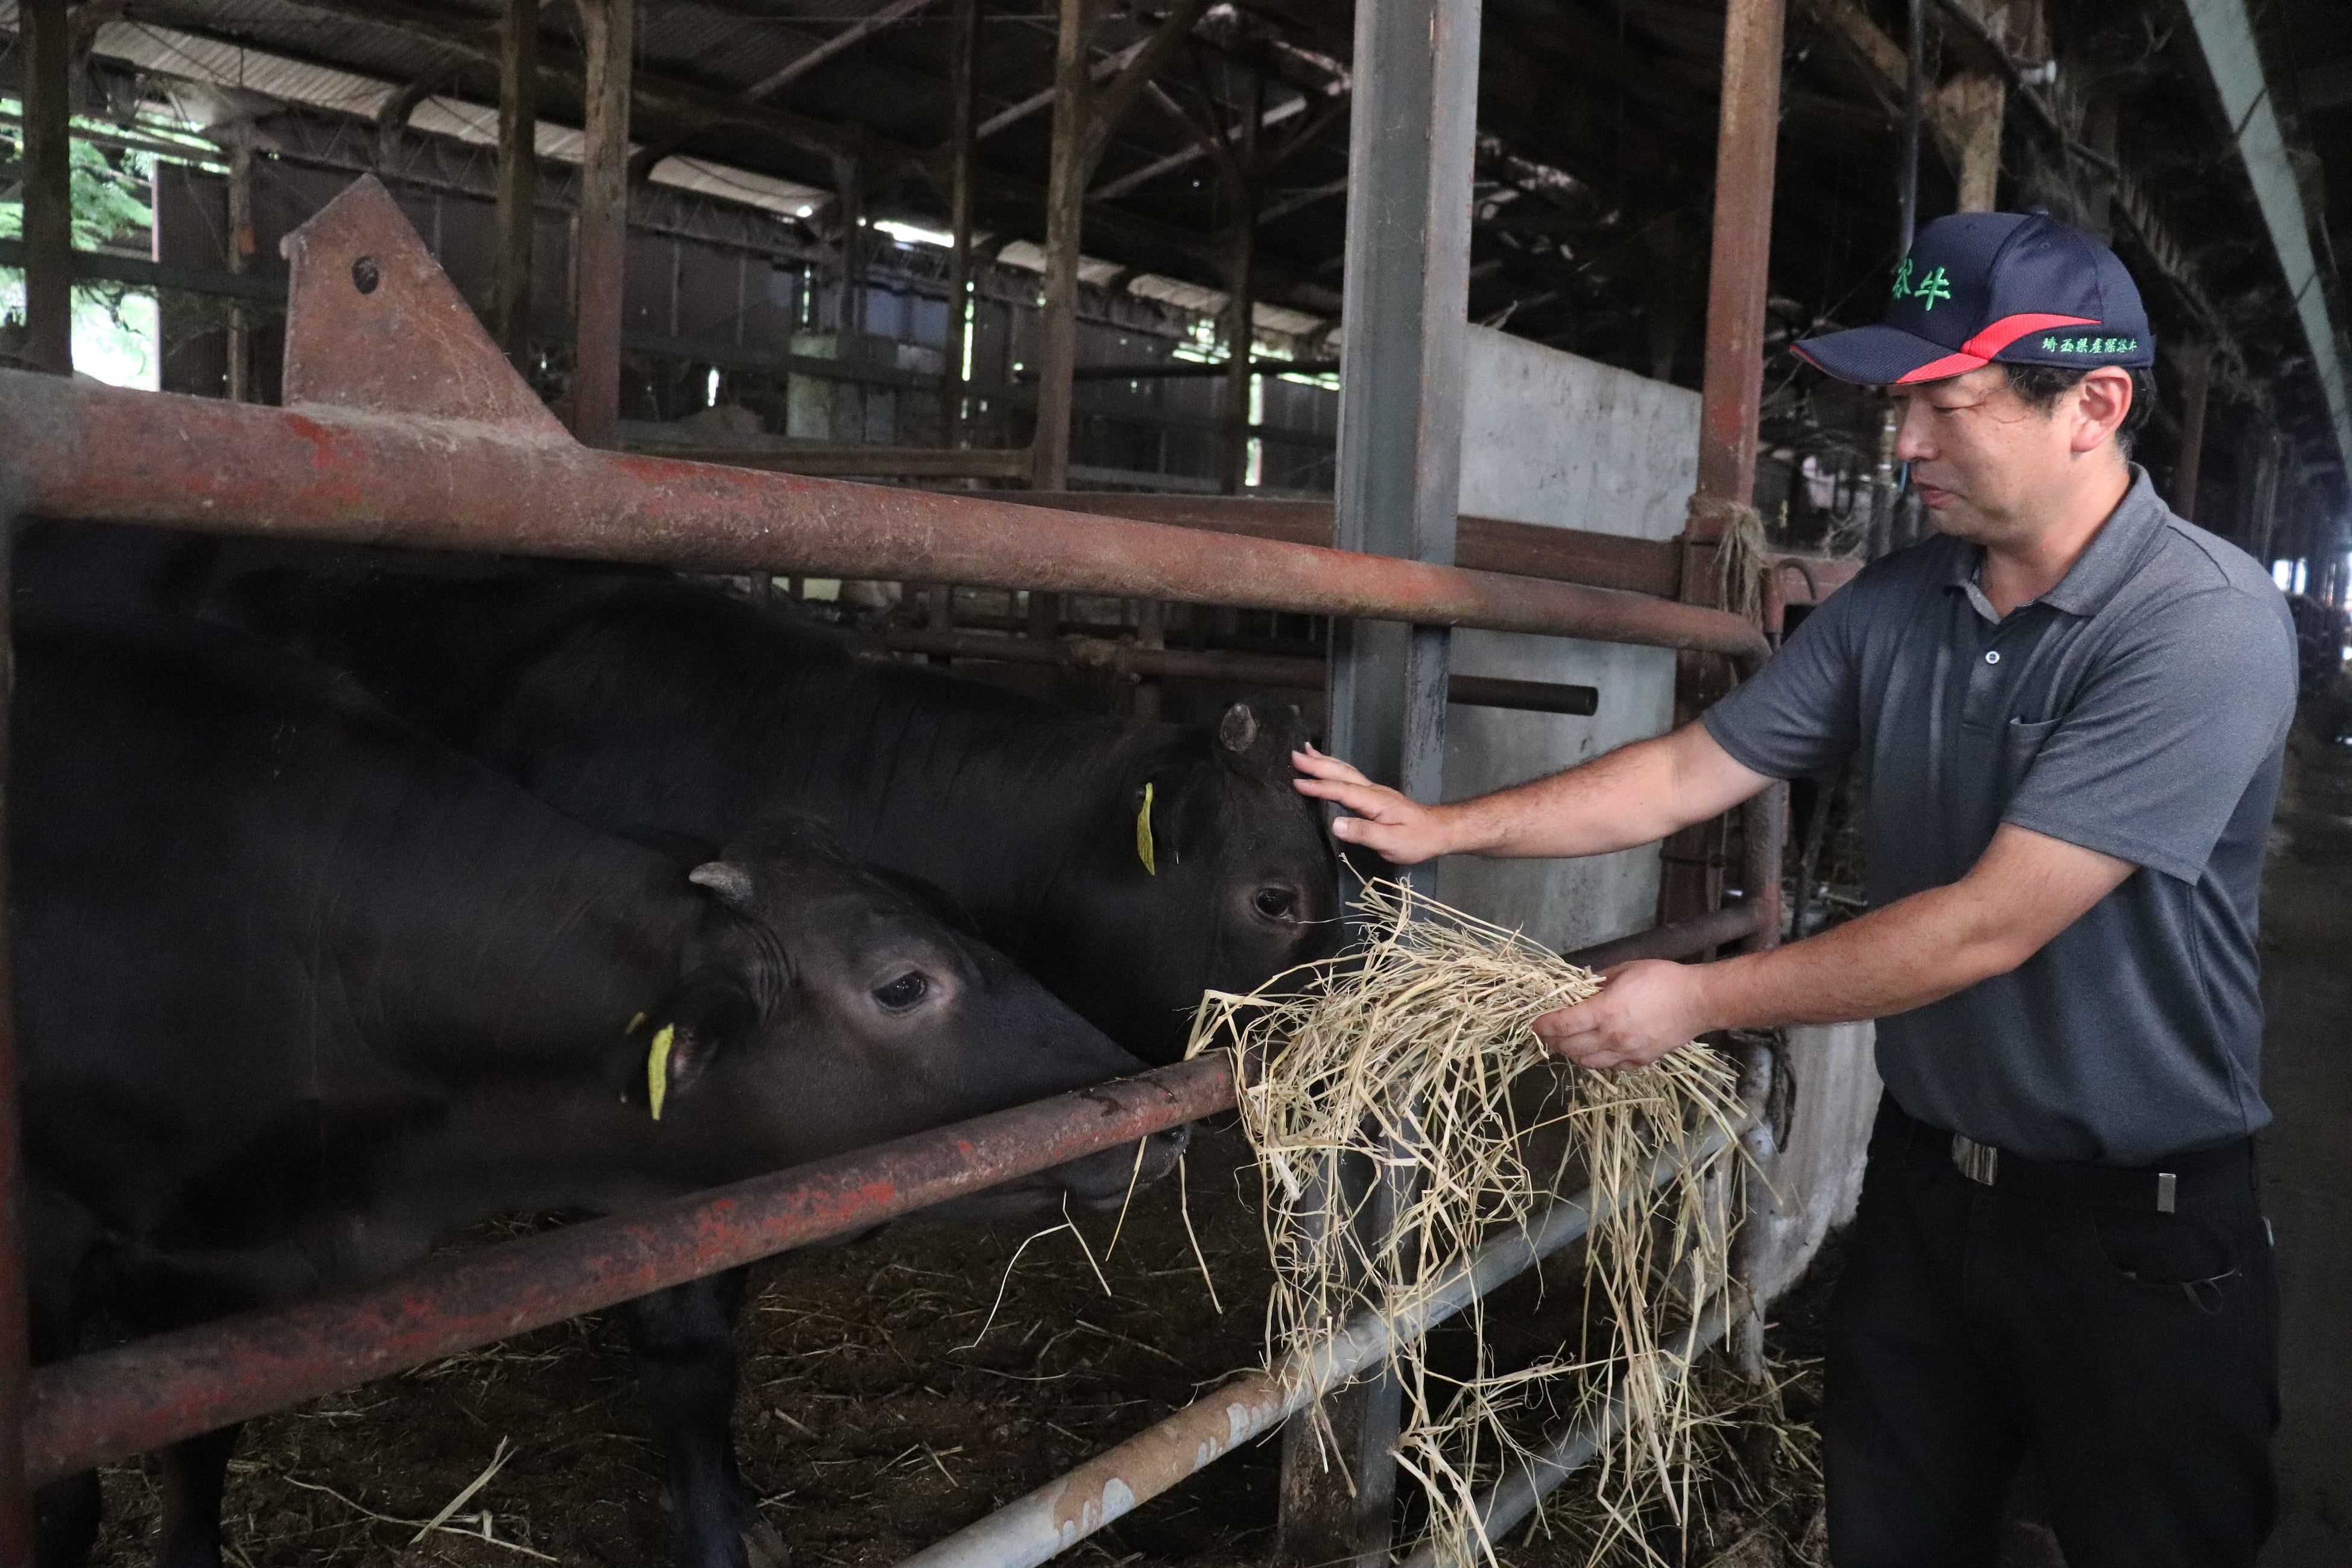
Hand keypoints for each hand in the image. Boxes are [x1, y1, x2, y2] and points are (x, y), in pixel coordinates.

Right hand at [1290, 745, 1454, 864]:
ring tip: (1307, 752)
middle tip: (1294, 755)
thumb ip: (1364, 832)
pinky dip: (1335, 768)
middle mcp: (1372, 790)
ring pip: (1345, 771)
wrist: (1439, 831)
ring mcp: (1374, 791)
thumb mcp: (1392, 842)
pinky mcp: (1375, 795)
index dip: (1318, 787)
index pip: (1341, 791)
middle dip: (1317, 764)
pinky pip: (1350, 776)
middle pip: (1341, 773)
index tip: (1296, 782)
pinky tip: (1329, 767)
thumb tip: (1335, 823)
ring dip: (1325, 761)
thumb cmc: (1417, 839)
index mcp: (1374, 801)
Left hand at [1532, 959, 1714, 1069]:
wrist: (1697, 1001)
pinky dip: (1597, 1061)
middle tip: (1547, 1034)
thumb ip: (1597, 981)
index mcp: (1604, 1012)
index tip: (1534, 1024)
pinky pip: (1610, 1067)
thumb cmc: (1662, 979)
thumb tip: (1579, 986)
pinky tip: (1596, 1051)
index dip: (1543, 1026)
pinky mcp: (1640, 1062)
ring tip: (1568, 1043)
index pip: (1562, 1025)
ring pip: (1587, 1062)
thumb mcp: (1624, 970)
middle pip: (1569, 1047)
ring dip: (1572, 1054)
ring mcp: (1626, 1053)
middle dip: (1553, 1041)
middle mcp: (1611, 1037)